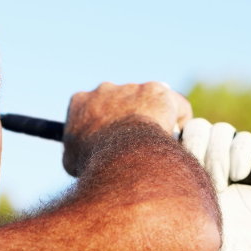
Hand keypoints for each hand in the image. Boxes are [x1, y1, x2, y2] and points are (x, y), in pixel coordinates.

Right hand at [62, 82, 192, 175]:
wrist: (120, 154)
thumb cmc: (94, 162)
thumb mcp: (72, 162)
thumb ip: (77, 151)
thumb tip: (82, 156)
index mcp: (80, 102)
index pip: (91, 109)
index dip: (102, 125)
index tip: (110, 140)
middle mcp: (104, 89)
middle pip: (120, 102)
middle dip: (127, 119)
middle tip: (134, 143)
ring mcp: (132, 88)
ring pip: (148, 102)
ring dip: (152, 119)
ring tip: (158, 144)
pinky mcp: (159, 92)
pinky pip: (175, 106)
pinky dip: (178, 119)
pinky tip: (177, 137)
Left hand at [181, 118, 250, 250]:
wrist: (242, 242)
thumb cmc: (205, 229)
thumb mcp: (180, 205)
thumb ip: (168, 180)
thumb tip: (147, 155)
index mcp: (185, 156)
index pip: (178, 131)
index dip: (181, 143)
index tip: (181, 168)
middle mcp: (208, 148)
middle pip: (199, 127)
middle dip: (198, 148)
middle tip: (202, 177)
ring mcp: (232, 149)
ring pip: (222, 130)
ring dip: (218, 157)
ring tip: (221, 186)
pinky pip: (246, 140)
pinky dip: (240, 156)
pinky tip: (238, 177)